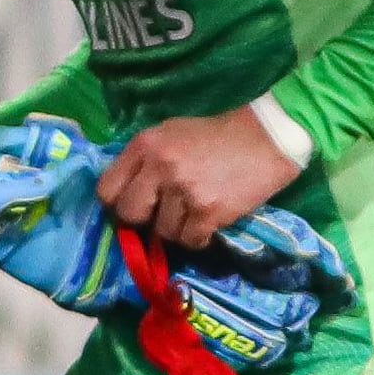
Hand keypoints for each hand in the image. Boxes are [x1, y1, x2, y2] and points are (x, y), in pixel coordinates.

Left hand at [95, 106, 300, 245]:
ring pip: (163, 232)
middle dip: (144, 220)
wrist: (266, 139)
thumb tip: (122, 195)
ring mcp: (184, 190)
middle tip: (162, 214)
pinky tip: (209, 221)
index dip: (117, 203)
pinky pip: (190, 241)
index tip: (132, 207)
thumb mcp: (170, 133)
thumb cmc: (215, 136)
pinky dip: (199, 237)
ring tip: (195, 211)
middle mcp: (160, 166)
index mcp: (145, 144)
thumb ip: (144, 160)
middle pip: (130, 214)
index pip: (107, 188)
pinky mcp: (208, 211)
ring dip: (178, 228)